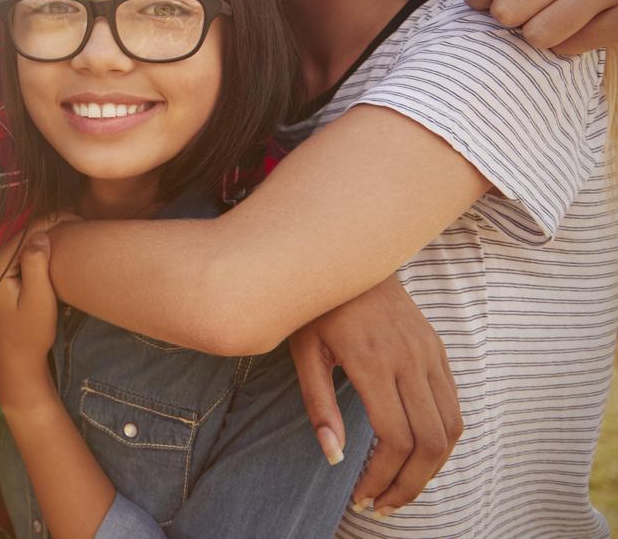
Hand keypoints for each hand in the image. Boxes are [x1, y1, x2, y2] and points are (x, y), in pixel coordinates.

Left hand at [0, 226, 60, 402]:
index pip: (25, 234)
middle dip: (49, 228)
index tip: (76, 219)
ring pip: (23, 250)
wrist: (15, 367)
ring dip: (45, 241)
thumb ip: (36, 266)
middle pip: (22, 239)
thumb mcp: (38, 300)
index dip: (51, 223)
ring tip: (72, 233)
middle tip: (78, 221)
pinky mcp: (5, 289)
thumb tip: (40, 236)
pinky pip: (23, 263)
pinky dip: (40, 255)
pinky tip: (57, 255)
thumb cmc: (29, 337)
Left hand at [289, 274, 461, 516]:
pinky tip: (415, 453)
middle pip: (431, 441)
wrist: (346, 252)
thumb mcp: (304, 352)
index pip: (395, 437)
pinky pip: (453, 403)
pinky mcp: (438, 348)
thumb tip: (334, 457)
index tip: (362, 496)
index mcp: (373, 361)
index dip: (382, 476)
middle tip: (384, 504)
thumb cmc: (316, 304)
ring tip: (400, 488)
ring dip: (431, 467)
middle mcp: (409, 358)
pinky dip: (441, 438)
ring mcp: (429, 352)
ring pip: (451, 426)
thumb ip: (319, 405)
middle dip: (410, 484)